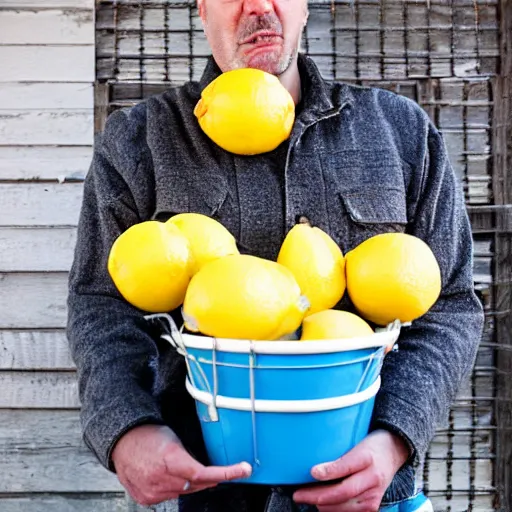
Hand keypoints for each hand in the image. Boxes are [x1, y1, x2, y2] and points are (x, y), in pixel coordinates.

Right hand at [111, 424, 251, 505]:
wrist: (122, 441)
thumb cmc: (149, 435)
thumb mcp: (174, 439)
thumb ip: (189, 457)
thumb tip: (207, 470)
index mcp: (171, 459)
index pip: (204, 473)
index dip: (227, 473)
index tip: (244, 470)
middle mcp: (162, 478)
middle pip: (197, 485)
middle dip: (210, 478)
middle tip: (222, 470)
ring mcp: (153, 491)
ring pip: (184, 492)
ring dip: (192, 483)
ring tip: (184, 466)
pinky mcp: (146, 498)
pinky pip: (169, 496)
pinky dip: (176, 488)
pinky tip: (172, 477)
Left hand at [293, 430, 409, 511]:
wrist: (393, 452)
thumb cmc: (370, 445)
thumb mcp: (356, 441)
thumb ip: (338, 454)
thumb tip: (315, 466)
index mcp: (366, 458)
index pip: (346, 466)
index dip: (329, 471)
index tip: (312, 472)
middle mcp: (372, 478)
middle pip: (342, 492)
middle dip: (317, 496)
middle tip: (298, 494)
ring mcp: (374, 496)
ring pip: (344, 507)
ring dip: (322, 505)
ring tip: (306, 499)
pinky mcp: (373, 507)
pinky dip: (332, 510)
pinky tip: (321, 505)